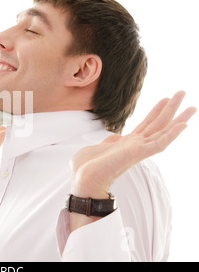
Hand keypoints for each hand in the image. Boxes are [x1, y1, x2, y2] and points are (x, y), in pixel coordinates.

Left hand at [70, 91, 196, 197]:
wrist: (83, 178)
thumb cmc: (87, 167)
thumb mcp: (99, 147)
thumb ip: (111, 141)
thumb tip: (116, 137)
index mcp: (127, 143)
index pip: (146, 124)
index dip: (156, 110)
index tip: (165, 98)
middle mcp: (136, 145)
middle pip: (158, 124)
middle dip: (171, 108)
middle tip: (183, 93)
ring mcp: (138, 150)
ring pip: (163, 131)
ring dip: (178, 119)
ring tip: (192, 106)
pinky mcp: (138, 154)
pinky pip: (159, 144)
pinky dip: (171, 135)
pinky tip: (183, 126)